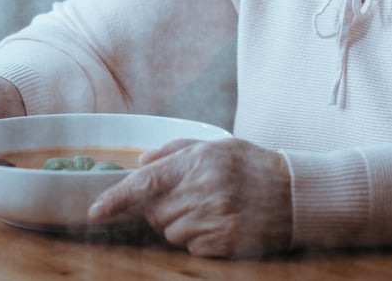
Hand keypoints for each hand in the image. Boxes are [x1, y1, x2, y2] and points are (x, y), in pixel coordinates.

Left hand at [88, 138, 291, 257]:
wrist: (297, 193)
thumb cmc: (252, 165)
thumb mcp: (215, 145)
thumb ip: (173, 150)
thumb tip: (139, 162)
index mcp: (197, 161)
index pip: (145, 182)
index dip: (115, 198)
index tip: (94, 211)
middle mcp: (203, 190)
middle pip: (154, 213)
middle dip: (162, 209)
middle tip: (189, 198)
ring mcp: (215, 218)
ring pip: (170, 232)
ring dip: (180, 225)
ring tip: (209, 209)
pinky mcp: (225, 242)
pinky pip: (190, 247)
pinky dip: (198, 239)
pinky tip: (219, 224)